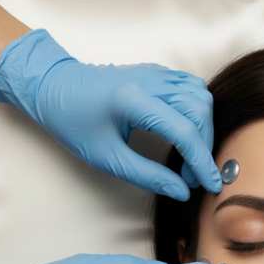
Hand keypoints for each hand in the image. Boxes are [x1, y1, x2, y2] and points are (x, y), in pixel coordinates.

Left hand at [0, 28, 220, 199]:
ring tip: (190, 156)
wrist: (53, 86)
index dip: (201, 162)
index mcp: (132, 100)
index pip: (184, 131)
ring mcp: (155, 73)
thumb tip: (181, 191)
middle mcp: (149, 81)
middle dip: (204, 146)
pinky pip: (192, 88)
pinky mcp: (157, 73)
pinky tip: (188, 133)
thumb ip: (147, 176)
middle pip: (199, 111)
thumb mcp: (106, 158)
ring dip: (204, 128)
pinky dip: (199, 112)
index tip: (210, 185)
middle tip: (192, 175)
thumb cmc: (72, 121)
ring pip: (201, 97)